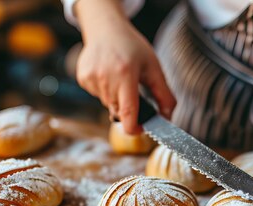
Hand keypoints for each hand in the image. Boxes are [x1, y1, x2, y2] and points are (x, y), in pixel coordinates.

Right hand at [75, 0, 175, 133]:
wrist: (105, 29)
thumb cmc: (132, 47)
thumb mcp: (153, 68)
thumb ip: (164, 95)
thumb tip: (168, 117)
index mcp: (125, 74)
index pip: (127, 113)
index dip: (135, 128)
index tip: (142, 128)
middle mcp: (106, 78)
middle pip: (119, 112)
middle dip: (128, 107)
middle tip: (133, 88)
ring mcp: (91, 79)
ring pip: (108, 105)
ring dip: (117, 98)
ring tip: (119, 76)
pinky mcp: (83, 79)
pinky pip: (98, 96)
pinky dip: (105, 91)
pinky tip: (107, 74)